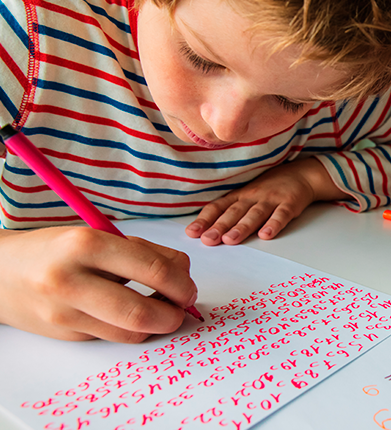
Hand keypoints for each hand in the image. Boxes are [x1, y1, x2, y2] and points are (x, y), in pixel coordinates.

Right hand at [0, 227, 196, 341]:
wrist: (0, 272)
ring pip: (130, 332)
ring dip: (157, 325)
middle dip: (174, 314)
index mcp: (86, 244)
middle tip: (182, 306)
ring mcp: (65, 312)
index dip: (182, 284)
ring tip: (160, 309)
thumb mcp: (98, 236)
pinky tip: (129, 313)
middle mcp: (71, 280)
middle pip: (142, 312)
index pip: (153, 270)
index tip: (189, 288)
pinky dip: (131, 328)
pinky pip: (113, 336)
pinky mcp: (65, 334)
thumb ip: (144, 253)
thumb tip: (184, 275)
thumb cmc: (58, 250)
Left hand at [185, 158, 347, 245]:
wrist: (302, 174)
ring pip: (255, 214)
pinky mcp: (290, 203)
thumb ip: (230, 210)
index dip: (205, 219)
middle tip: (207, 240)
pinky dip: (274, 225)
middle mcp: (253, 196)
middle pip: (234, 212)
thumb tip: (205, 229)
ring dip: (242, 227)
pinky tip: (266, 235)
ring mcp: (272, 199)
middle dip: (219, 226)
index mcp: (240, 196)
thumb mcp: (247, 195)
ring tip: (230, 240)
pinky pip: (281, 215)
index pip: (219, 206)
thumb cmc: (270, 188)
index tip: (191, 233)